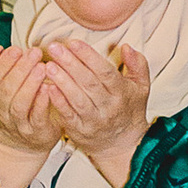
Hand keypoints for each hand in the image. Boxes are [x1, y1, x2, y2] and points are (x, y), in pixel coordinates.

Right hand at [0, 37, 61, 173]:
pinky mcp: (35, 131)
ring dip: (30, 84)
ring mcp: (17, 123)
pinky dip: (41, 101)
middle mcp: (1, 111)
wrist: (23, 143)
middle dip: (19, 69)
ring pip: (19, 103)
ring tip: (42, 67)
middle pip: (5, 89)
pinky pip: (36, 116)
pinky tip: (48, 87)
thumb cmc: (15, 107)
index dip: (3, 63)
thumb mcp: (1, 89)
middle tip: (33, 52)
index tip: (16, 48)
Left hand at [30, 36, 151, 179]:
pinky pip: (67, 115)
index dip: (89, 56)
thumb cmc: (129, 110)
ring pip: (77, 99)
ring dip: (61, 81)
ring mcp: (94, 120)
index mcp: (122, 93)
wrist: (123, 145)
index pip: (105, 72)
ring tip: (48, 65)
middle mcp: (108, 107)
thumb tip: (127, 46)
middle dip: (70, 63)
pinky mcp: (80, 131)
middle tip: (54, 47)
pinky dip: (57, 102)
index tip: (73, 42)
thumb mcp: (141, 87)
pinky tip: (46, 88)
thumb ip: (138, 64)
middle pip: (88, 83)